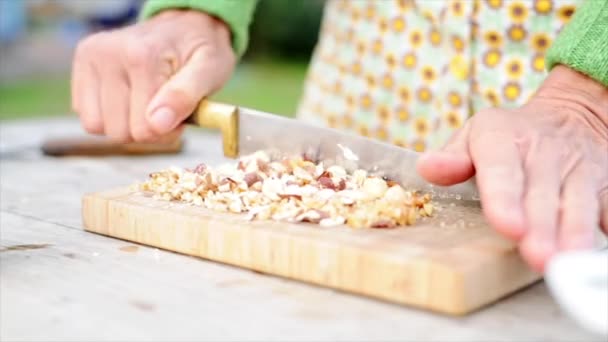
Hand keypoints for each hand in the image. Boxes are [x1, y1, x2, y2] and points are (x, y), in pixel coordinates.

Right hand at [71, 10, 235, 141]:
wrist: (184, 27)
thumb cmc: (200, 51)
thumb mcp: (209, 71)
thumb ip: (185, 96)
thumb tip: (157, 124)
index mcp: (140, 55)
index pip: (144, 128)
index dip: (167, 131)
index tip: (181, 114)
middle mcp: (107, 53)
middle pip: (119, 132)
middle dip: (146, 130)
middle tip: (165, 109)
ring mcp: (90, 59)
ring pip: (97, 127)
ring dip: (126, 126)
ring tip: (147, 104)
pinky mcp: (81, 67)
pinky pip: (88, 117)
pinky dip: (110, 116)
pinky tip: (129, 99)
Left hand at [417, 65, 607, 271]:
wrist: (570, 118)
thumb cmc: (509, 136)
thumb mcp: (475, 135)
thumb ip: (453, 157)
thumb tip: (427, 168)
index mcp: (503, 138)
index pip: (502, 169)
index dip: (505, 197)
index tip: (506, 224)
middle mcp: (544, 153)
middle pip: (541, 193)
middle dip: (540, 226)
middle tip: (536, 254)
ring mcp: (578, 169)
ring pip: (578, 202)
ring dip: (574, 232)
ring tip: (567, 259)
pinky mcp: (604, 185)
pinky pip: (607, 206)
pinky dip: (603, 226)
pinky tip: (591, 253)